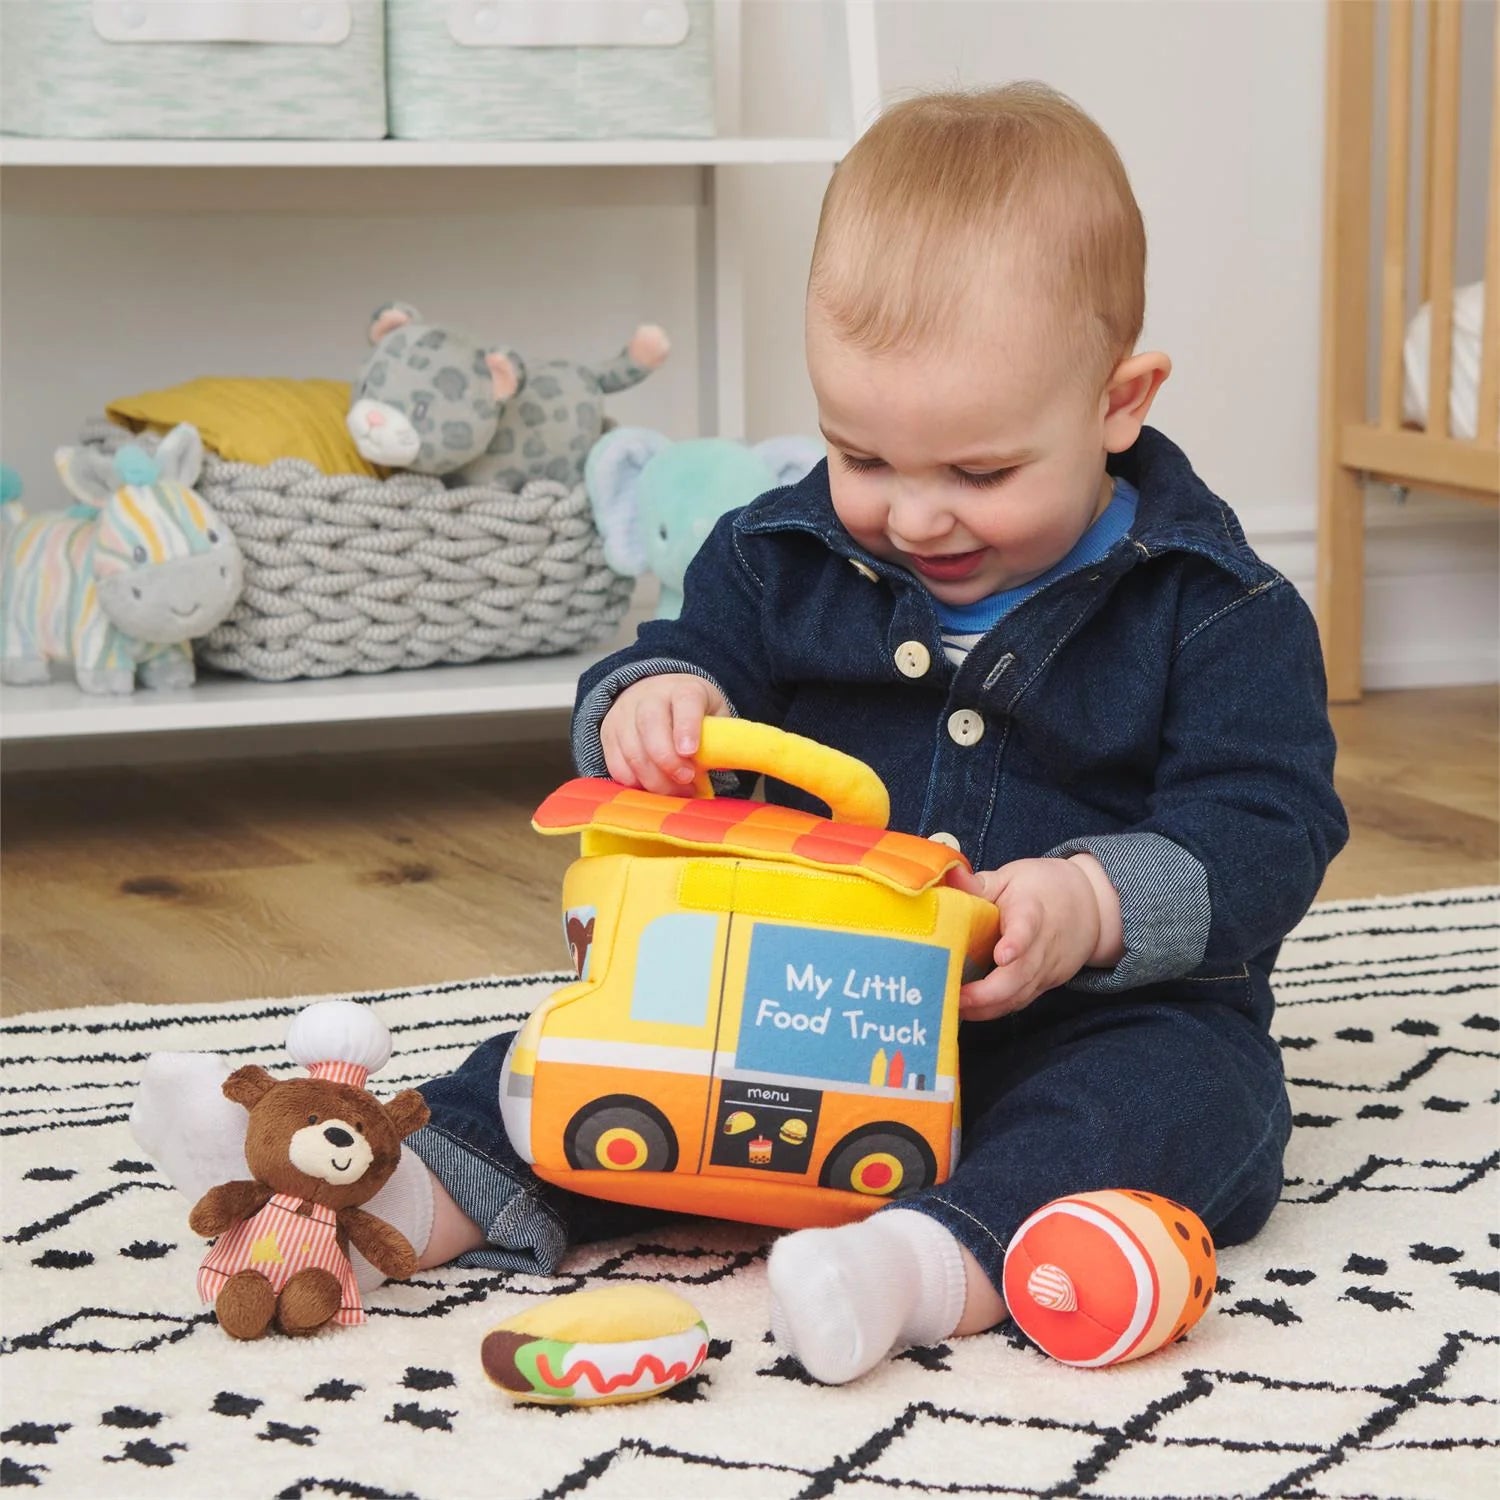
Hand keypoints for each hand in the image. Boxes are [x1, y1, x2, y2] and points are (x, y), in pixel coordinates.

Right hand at [600, 673, 728, 793]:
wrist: (655, 694)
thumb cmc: (692, 712)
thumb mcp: (714, 714)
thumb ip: (720, 737)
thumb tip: (723, 763)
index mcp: (682, 689)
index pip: (684, 702)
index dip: (687, 727)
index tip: (690, 752)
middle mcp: (649, 697)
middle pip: (650, 725)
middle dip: (667, 760)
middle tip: (685, 780)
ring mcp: (624, 715)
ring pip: (632, 750)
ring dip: (654, 778)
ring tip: (676, 792)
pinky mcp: (608, 735)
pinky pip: (616, 764)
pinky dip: (635, 783)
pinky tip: (653, 790)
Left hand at [945, 855, 1121, 1020]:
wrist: (1089, 906)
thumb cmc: (1041, 889)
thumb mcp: (1011, 877)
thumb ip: (979, 883)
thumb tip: (949, 872)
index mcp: (1031, 912)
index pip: (1027, 928)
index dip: (1015, 942)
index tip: (1002, 955)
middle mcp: (1042, 946)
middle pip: (1020, 975)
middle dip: (988, 992)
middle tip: (956, 996)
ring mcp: (1045, 969)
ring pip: (1019, 996)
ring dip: (986, 1007)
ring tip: (952, 1008)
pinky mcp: (1044, 985)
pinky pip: (1019, 1002)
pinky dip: (994, 1010)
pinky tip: (968, 1012)